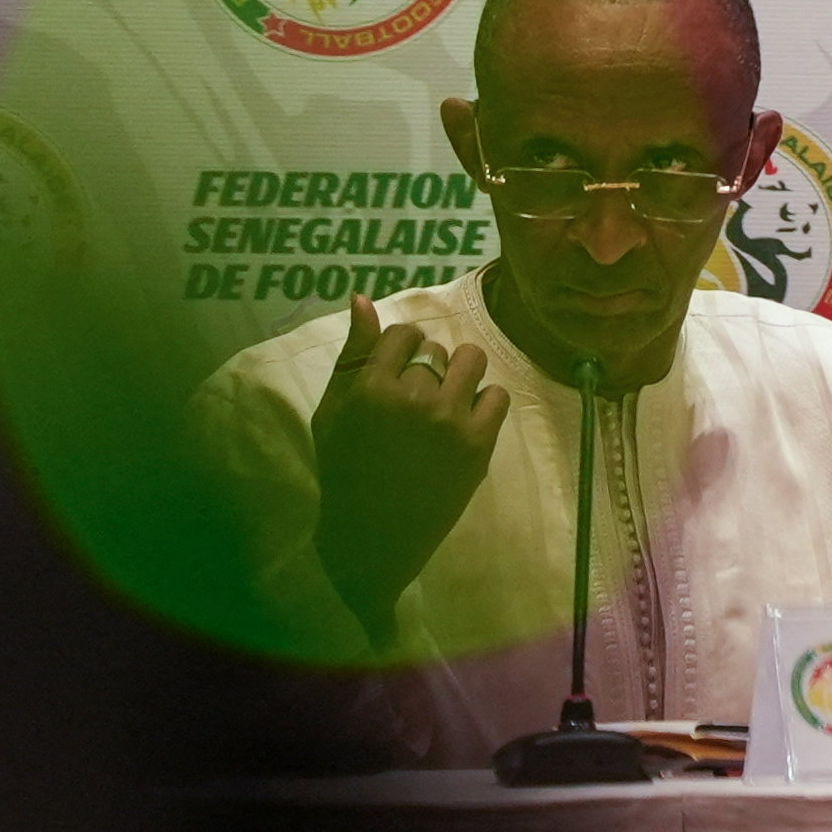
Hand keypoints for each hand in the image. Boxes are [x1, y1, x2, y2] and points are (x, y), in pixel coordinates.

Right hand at [309, 295, 508, 635]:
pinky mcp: (479, 443)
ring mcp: (449, 421)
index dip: (403, 348)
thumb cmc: (346, 468)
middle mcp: (411, 399)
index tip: (398, 370)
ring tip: (446, 399)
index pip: (403, 333)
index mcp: (369, 389)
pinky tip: (464, 421)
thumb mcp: (333, 411)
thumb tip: (362, 298)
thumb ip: (352, 355)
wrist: (374, 533)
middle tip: (416, 400)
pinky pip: (498, 394)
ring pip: (472, 360)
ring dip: (461, 373)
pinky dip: (485, 403)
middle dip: (427, 366)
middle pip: (435, 349)